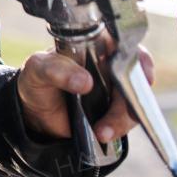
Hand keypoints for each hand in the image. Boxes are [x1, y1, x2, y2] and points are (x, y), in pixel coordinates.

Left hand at [17, 44, 154, 144]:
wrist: (35, 112)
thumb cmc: (37, 80)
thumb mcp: (37, 69)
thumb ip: (55, 69)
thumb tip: (85, 81)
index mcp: (92, 44)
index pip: (123, 43)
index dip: (138, 58)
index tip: (142, 76)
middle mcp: (109, 64)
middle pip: (135, 77)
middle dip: (131, 97)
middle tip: (119, 113)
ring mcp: (115, 88)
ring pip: (134, 101)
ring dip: (122, 118)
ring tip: (101, 131)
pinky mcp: (116, 110)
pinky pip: (128, 119)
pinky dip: (119, 128)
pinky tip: (102, 134)